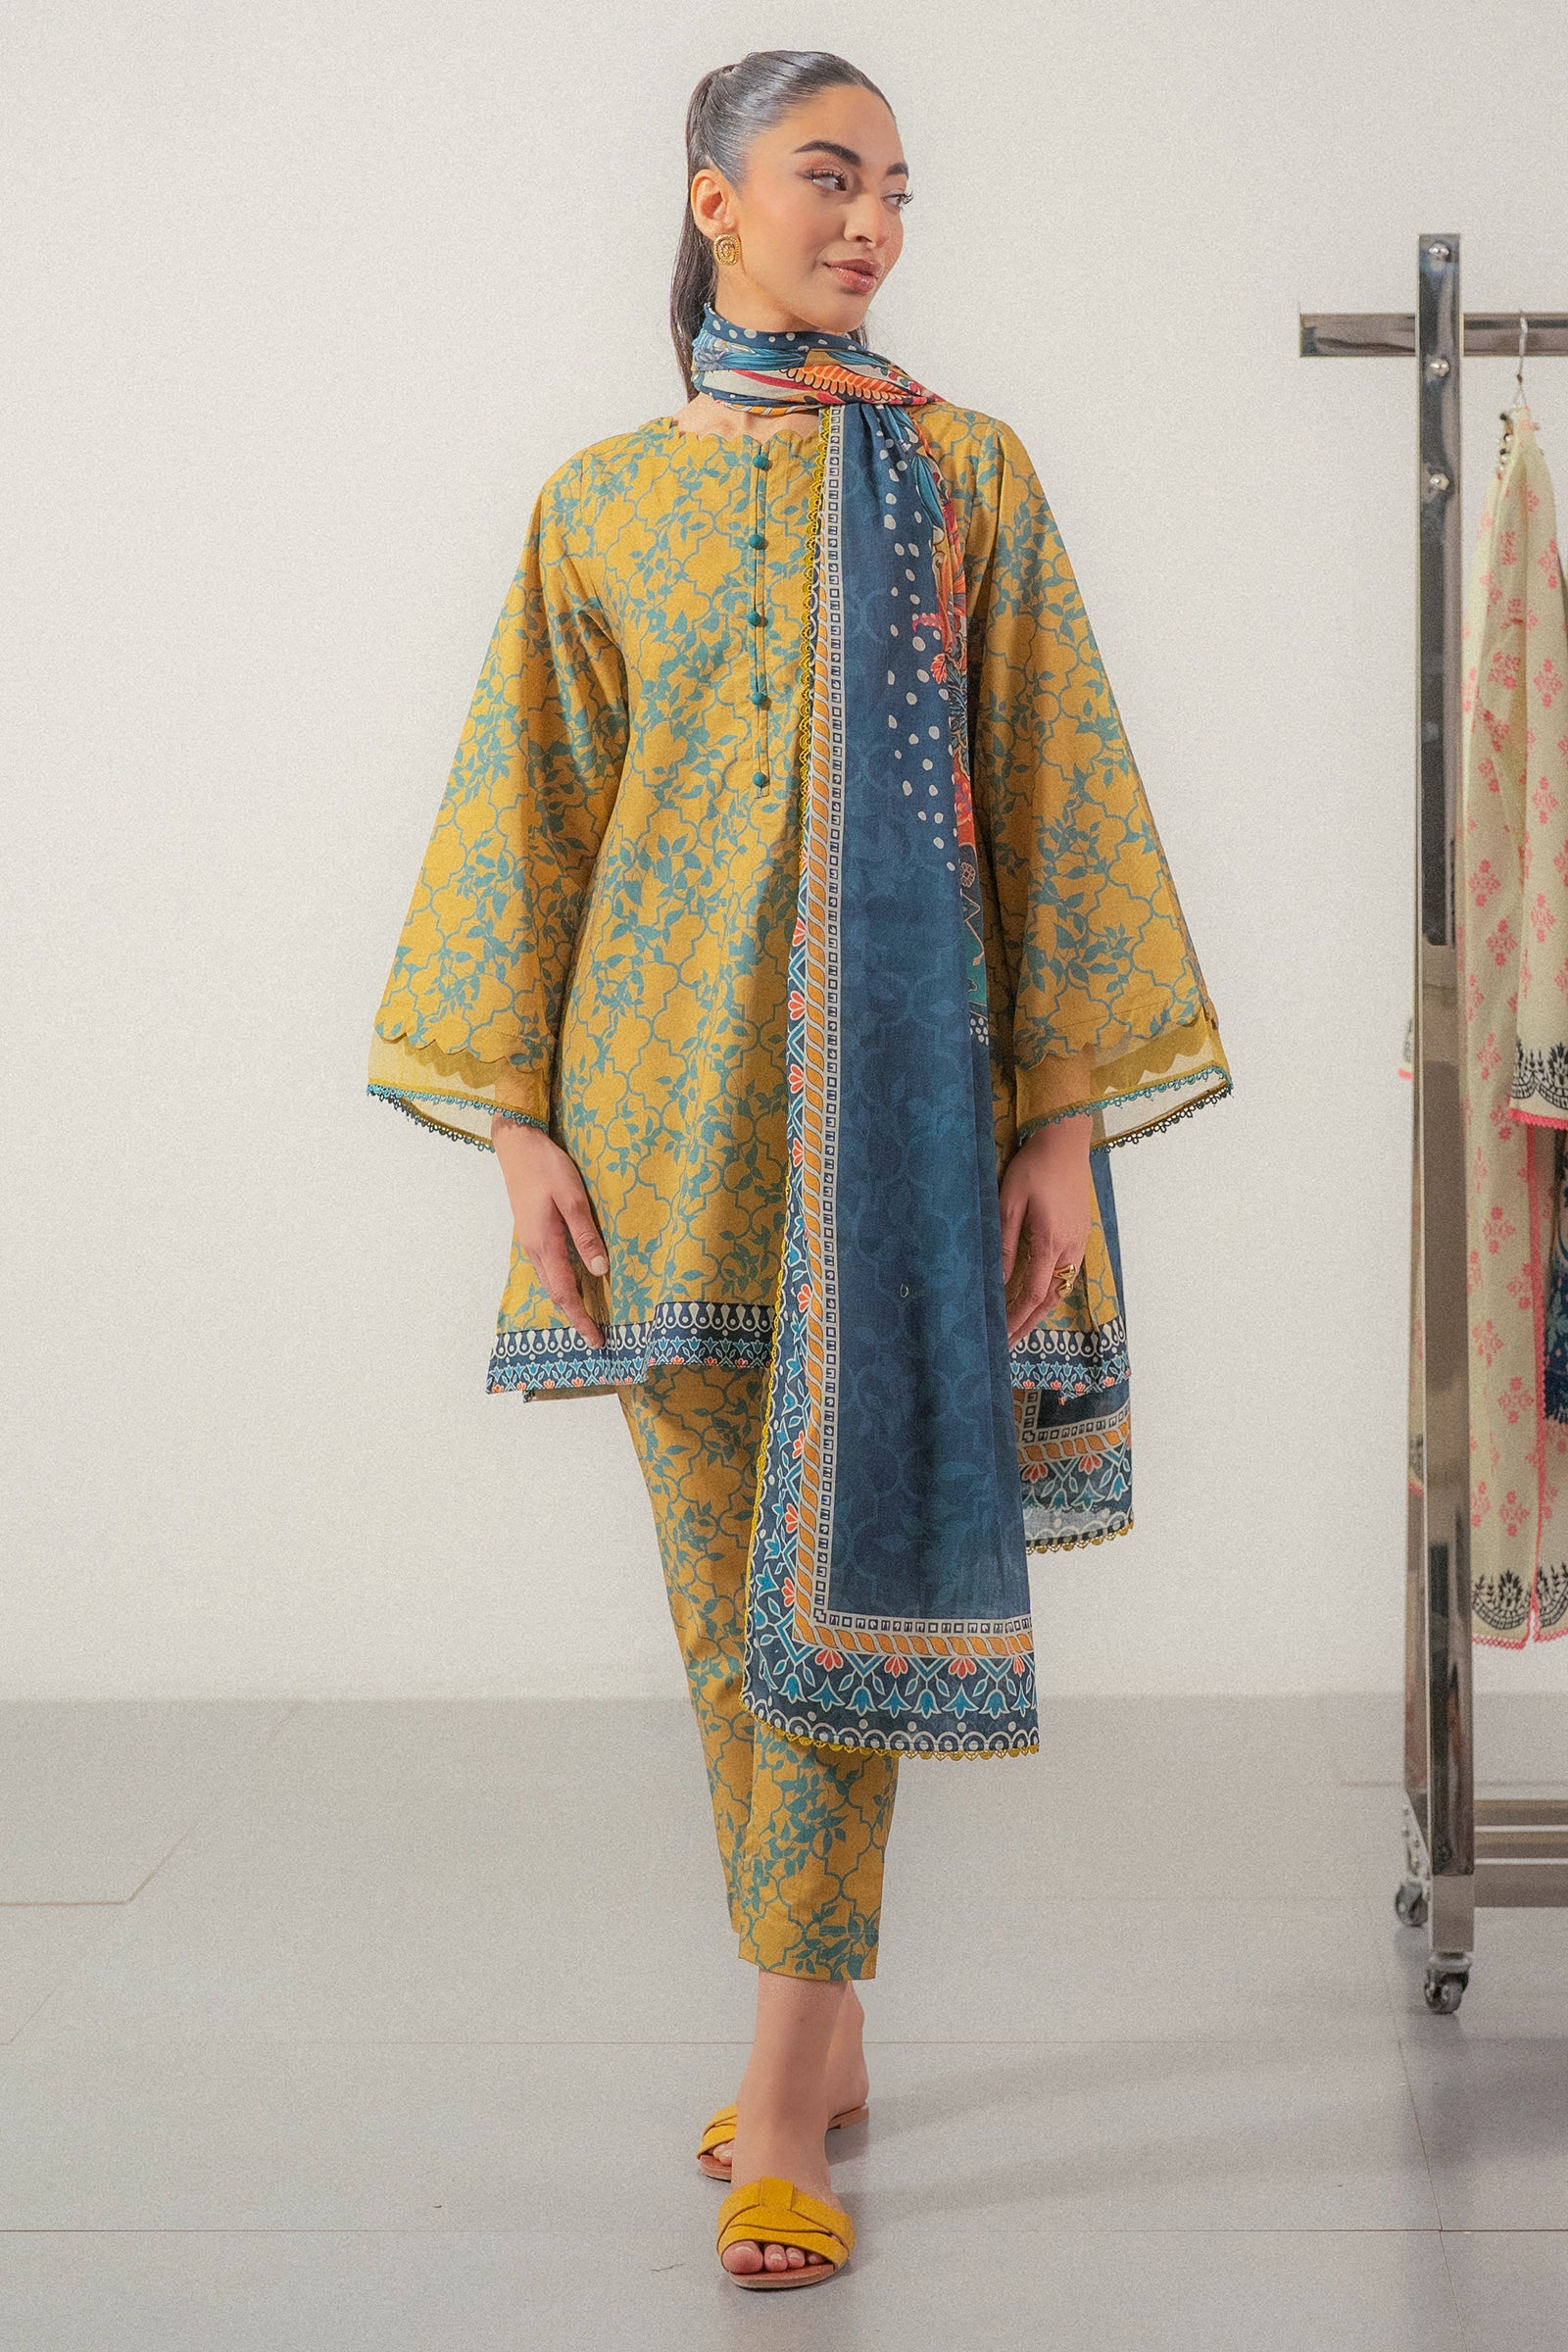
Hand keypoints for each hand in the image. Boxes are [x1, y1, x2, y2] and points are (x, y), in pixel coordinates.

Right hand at [490, 1116, 608, 1348]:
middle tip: (594, 1336)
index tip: (596, 1339)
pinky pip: (547, 1268)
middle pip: (555, 1293)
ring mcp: (530, 1241)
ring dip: (567, 1301)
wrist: (517, 1146)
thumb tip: (600, 1270)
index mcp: (545, 1244)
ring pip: (550, 1282)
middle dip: (574, 1317)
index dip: (581, 1318)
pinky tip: (572, 1282)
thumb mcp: (572, 1198)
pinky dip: (560, 1284)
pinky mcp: (532, 1232)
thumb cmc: (547, 1168)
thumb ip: (585, 1235)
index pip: (565, 1292)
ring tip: (585, 1315)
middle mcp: (534, 1249)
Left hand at [998, 1114, 1092, 1344]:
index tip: (1002, 1337)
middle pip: (1050, 1298)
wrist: (1065, 1141)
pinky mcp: (1081, 1233)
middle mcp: (1069, 1248)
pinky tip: (1039, 1294)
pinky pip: (1067, 1273)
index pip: (1031, 1294)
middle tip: (1010, 1344)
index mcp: (1050, 1242)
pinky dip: (1052, 1290)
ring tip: (1022, 1326)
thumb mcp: (1010, 1203)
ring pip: (1061, 1287)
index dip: (1016, 1319)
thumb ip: (1006, 1243)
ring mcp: (1079, 1241)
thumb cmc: (1033, 1168)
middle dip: (1029, 1323)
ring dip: (1041, 1309)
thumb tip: (999, 1279)